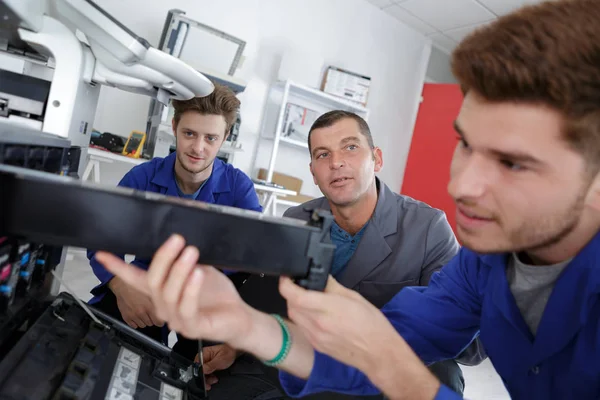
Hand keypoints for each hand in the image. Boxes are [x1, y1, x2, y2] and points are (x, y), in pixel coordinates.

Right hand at [96, 235, 254, 347]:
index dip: (118, 267)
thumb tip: (178, 238)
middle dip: (164, 258)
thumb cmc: (217, 294)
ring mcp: (176, 319)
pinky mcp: (192, 327)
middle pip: (153, 280)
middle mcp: (165, 306)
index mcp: (163, 291)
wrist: (238, 316)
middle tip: (178, 240)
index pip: (135, 279)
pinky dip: (191, 289)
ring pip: (169, 293)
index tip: (103, 253)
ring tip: (192, 252)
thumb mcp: (199, 268)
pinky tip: (198, 274)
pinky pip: (186, 308)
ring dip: (180, 270)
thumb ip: (186, 258)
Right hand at [109, 275, 163, 328]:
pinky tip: (137, 315)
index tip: (162, 317)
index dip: (161, 320)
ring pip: (143, 325)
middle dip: (153, 319)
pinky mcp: (126, 316)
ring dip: (145, 321)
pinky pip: (133, 326)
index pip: (160, 322)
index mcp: (150, 305)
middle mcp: (142, 312)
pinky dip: (136, 322)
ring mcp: (133, 315)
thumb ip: (160, 300)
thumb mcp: (153, 290)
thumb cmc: (138, 285)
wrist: (122, 283)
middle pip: (152, 324)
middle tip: (151, 313)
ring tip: (144, 313)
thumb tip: (168, 306)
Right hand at [193, 344, 239, 389]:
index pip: (197, 365)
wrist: (234, 353)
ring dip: (208, 379)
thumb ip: (210, 365)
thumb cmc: (228, 353)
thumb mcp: (219, 360)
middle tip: (209, 383)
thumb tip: (202, 370)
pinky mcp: (209, 366)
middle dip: (204, 377)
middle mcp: (203, 357)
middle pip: (199, 370)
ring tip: (214, 380)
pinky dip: (210, 378)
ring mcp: (206, 362)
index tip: (203, 379)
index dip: (199, 373)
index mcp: (204, 353)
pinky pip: (206, 374)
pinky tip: (214, 378)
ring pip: (203, 373)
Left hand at [280, 276, 406, 372]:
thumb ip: (333, 286)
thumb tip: (321, 277)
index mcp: (329, 308)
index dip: (286, 284)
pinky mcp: (317, 346)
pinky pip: (302, 328)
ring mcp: (316, 337)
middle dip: (291, 293)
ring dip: (295, 306)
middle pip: (291, 306)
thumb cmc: (372, 324)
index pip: (296, 296)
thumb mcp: (354, 297)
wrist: (378, 353)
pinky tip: (313, 315)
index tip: (287, 277)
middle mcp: (319, 324)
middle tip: (299, 286)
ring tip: (306, 299)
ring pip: (294, 317)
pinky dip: (302, 318)